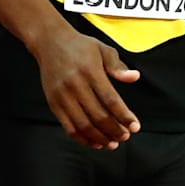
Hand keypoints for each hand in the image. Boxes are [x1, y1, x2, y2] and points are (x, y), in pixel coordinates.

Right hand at [31, 28, 140, 148]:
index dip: (124, 116)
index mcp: (90, 72)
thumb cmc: (80, 46)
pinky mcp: (53, 103)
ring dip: (99, 137)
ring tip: (112, 143)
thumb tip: (134, 77)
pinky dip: (81, 138)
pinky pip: (68, 126)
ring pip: (82, 124)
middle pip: (97, 115)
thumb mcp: (103, 50)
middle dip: (114, 130)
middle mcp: (75, 85)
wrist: (49, 42)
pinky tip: (94, 142)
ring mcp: (62, 96)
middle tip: (125, 136)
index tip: (135, 126)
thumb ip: (118, 66)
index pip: (110, 100)